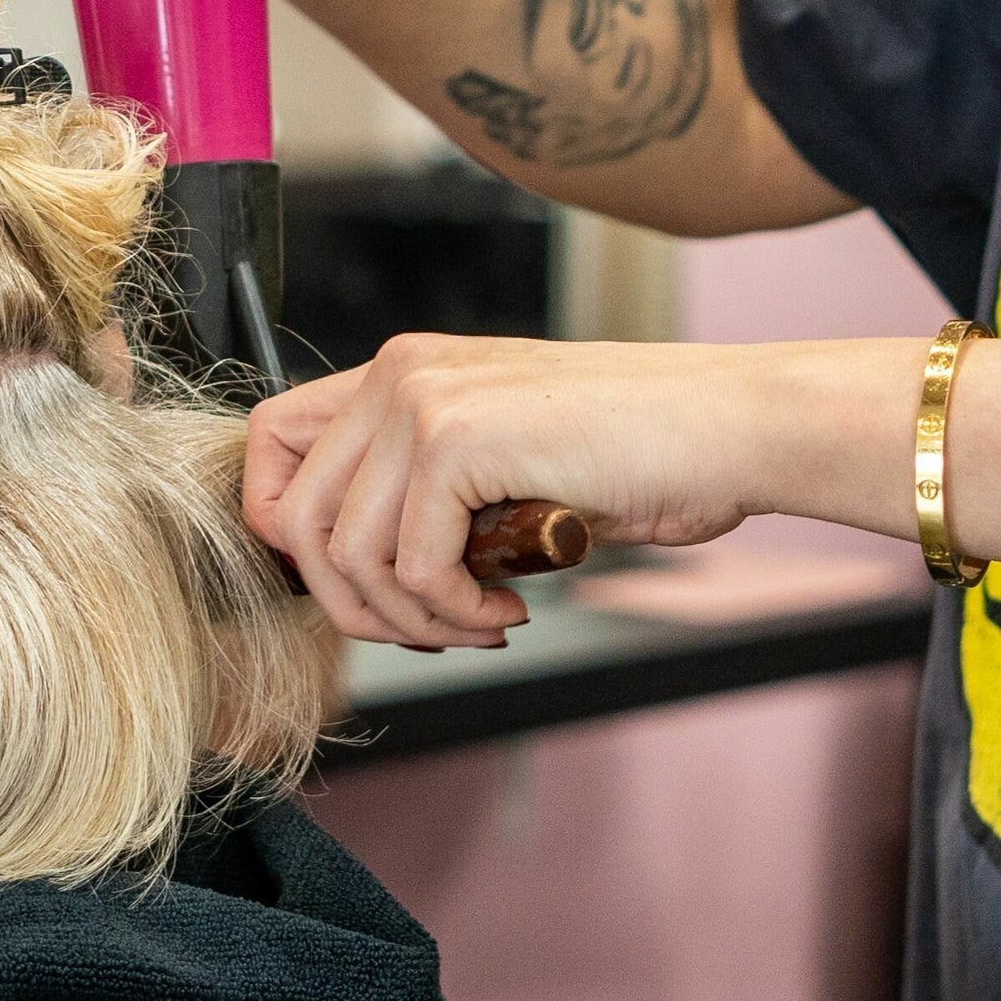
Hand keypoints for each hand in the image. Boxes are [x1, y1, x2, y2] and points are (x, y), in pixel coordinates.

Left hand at [242, 335, 766, 647]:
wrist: (730, 428)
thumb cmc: (641, 453)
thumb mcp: (508, 466)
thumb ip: (427, 497)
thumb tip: (355, 578)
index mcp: (403, 370)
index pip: (271, 444)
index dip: (287, 534)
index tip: (360, 588)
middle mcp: (400, 372)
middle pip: (292, 518)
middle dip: (352, 604)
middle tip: (430, 630)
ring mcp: (423, 399)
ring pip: (345, 554)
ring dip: (411, 619)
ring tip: (480, 623)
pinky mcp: (458, 439)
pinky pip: (411, 566)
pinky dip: (456, 611)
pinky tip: (510, 607)